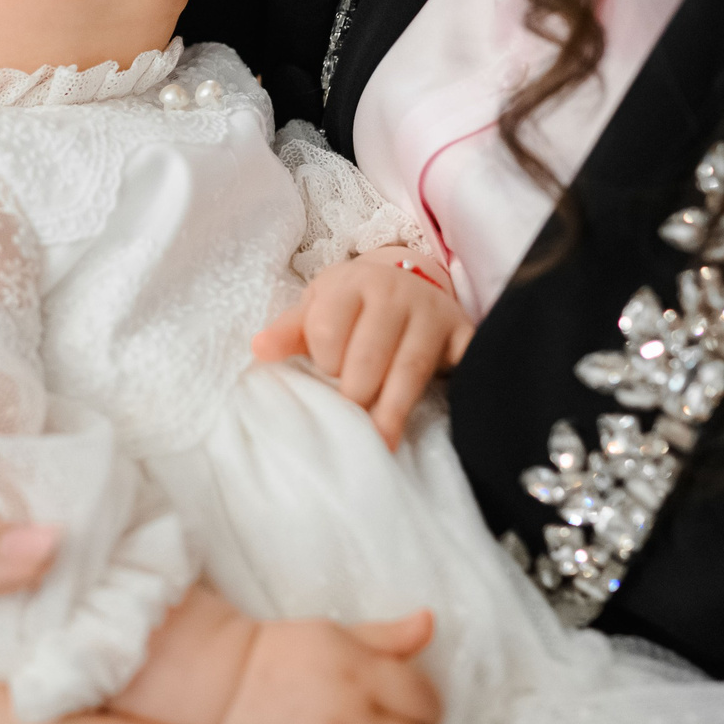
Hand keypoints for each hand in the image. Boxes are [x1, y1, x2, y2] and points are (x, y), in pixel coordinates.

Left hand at [252, 248, 472, 446]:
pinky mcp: (464, 331)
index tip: (328, 374)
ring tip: (380, 444)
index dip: (324, 362)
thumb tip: (259, 350)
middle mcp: (395, 291)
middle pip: (369, 353)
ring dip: (393, 409)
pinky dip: (460, 388)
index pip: (328, 331)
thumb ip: (290, 331)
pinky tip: (449, 418)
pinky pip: (465, 362)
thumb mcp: (319, 306)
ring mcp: (433, 311)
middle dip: (355, 393)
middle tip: (350, 418)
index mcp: (352, 283)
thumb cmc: (354, 303)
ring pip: (411, 367)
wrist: (407, 278)